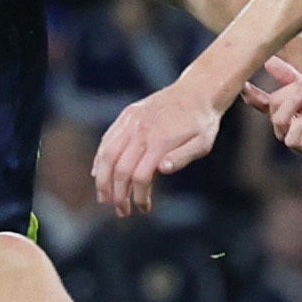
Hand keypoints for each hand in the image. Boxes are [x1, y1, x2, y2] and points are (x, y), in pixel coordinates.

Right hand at [93, 85, 222, 213]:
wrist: (197, 90)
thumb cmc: (203, 121)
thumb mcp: (203, 142)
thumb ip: (182, 157)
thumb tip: (161, 170)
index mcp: (160, 140)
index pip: (141, 176)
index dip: (139, 196)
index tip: (143, 209)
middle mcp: (141, 130)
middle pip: (119, 168)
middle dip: (117, 194)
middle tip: (121, 211)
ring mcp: (131, 121)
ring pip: (107, 154)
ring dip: (102, 179)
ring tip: (104, 197)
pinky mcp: (127, 115)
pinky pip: (107, 139)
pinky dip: (100, 158)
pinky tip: (99, 173)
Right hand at [256, 62, 301, 159]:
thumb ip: (291, 77)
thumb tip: (267, 61)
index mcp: (285, 110)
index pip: (261, 102)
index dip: (250, 94)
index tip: (241, 83)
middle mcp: (285, 125)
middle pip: (273, 106)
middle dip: (289, 92)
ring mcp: (295, 138)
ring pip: (278, 121)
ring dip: (293, 104)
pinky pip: (291, 139)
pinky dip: (298, 125)